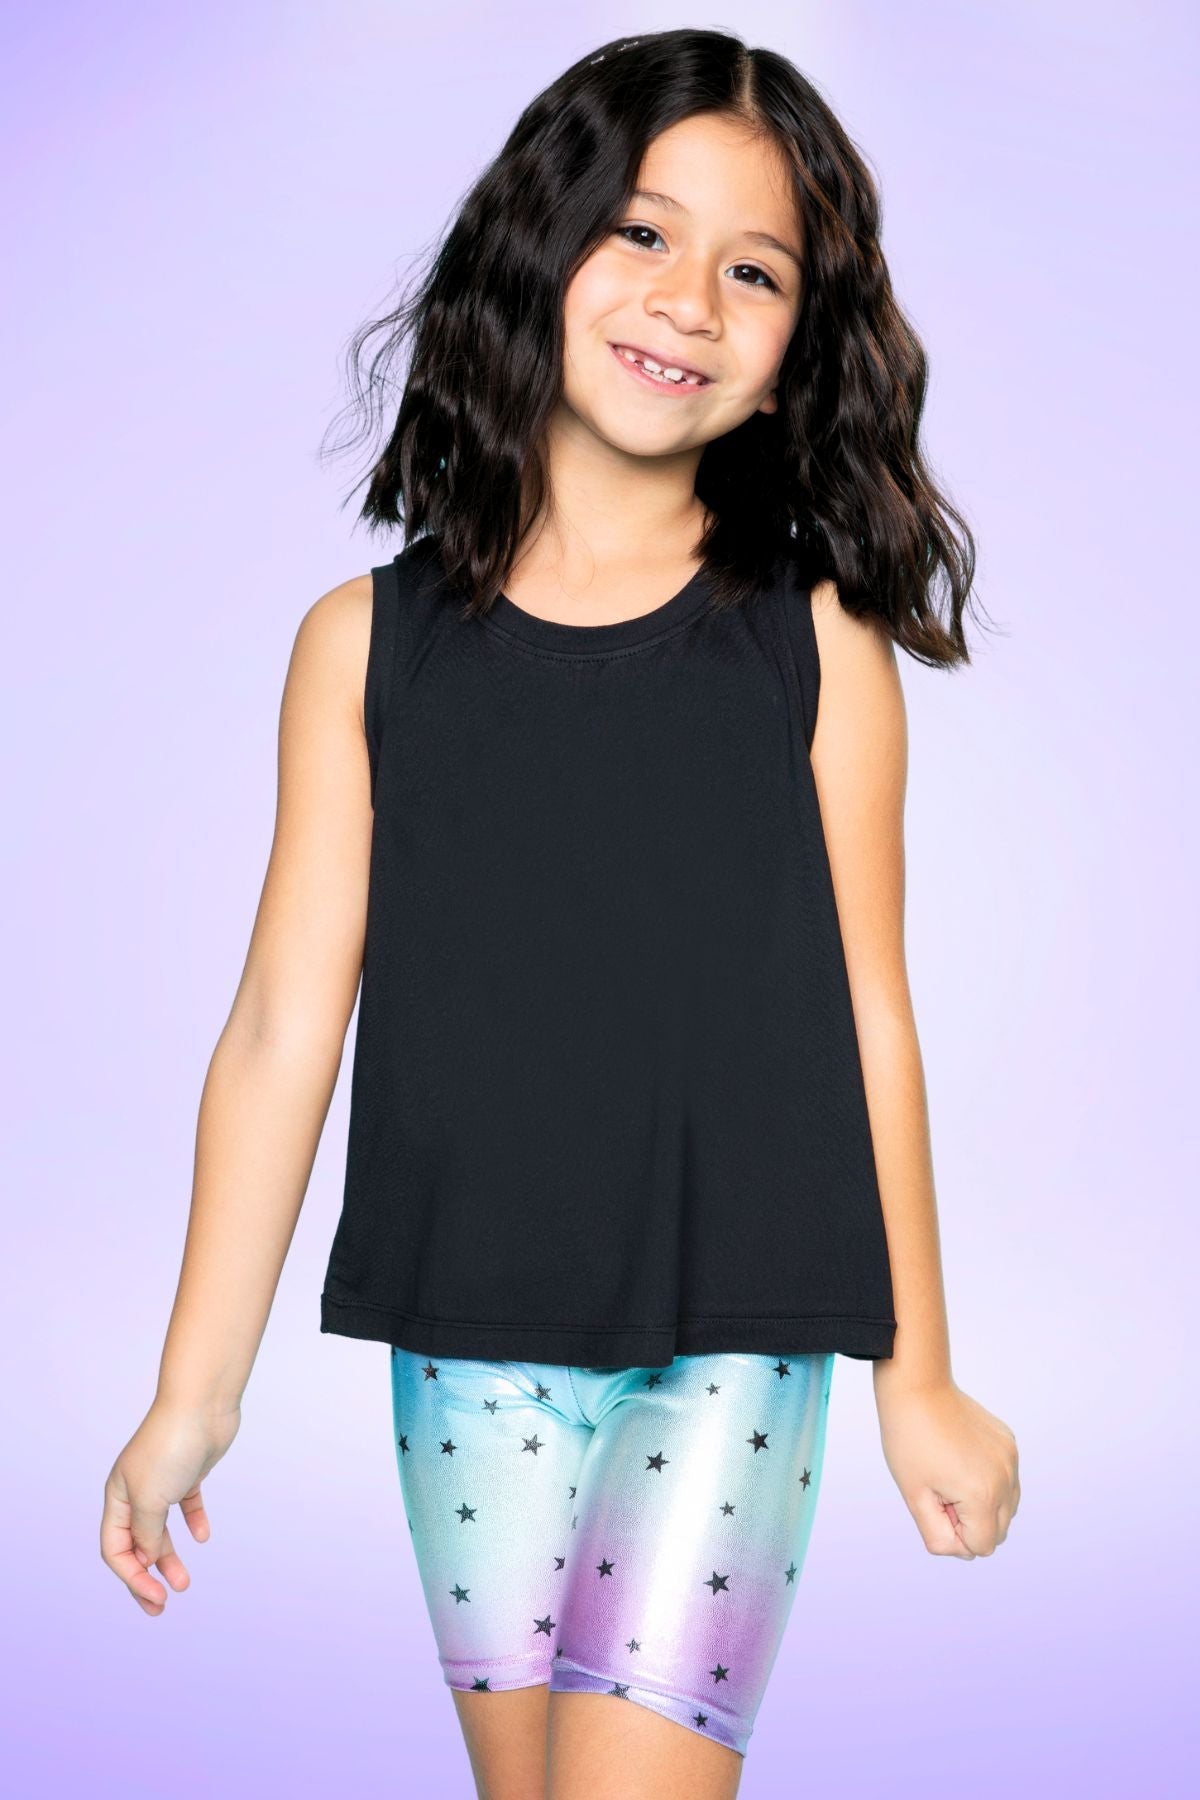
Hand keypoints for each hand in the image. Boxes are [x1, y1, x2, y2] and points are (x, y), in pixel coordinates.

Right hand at [100, 1398, 240, 1612]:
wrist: (203, 1404)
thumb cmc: (171, 1447)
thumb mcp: (151, 1499)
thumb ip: (147, 1534)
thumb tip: (147, 1560)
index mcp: (118, 1497)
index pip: (115, 1549)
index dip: (132, 1577)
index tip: (156, 1597)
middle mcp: (136, 1490)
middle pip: (137, 1544)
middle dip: (146, 1578)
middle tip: (163, 1606)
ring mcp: (163, 1481)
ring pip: (161, 1530)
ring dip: (170, 1557)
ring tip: (184, 1583)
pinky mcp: (189, 1472)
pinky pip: (187, 1505)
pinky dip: (193, 1522)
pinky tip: (203, 1536)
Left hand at [875, 1377, 1019, 1557]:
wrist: (918, 1387)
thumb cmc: (909, 1441)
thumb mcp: (914, 1497)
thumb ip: (938, 1536)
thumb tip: (963, 1549)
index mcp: (983, 1495)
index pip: (980, 1547)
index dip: (954, 1534)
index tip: (934, 1502)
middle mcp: (1006, 1479)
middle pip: (998, 1532)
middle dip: (970, 1523)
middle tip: (940, 1490)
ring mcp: (1011, 1459)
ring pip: (1007, 1508)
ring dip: (981, 1505)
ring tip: (950, 1475)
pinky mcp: (1009, 1443)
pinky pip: (1006, 1480)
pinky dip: (988, 1481)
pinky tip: (961, 1458)